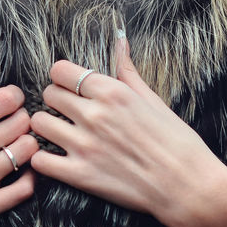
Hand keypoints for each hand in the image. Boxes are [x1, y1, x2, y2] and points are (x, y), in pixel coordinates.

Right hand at [0, 85, 38, 226]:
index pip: (4, 101)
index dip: (14, 97)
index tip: (13, 101)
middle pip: (19, 124)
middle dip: (21, 119)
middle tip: (16, 123)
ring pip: (25, 151)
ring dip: (26, 144)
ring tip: (18, 145)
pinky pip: (23, 189)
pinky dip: (30, 176)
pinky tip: (23, 171)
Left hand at [29, 37, 226, 226]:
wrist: (188, 185)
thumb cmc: (176, 140)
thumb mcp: (152, 99)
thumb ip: (127, 70)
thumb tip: (119, 41)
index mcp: (112, 92)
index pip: (60, 71)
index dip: (62, 78)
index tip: (70, 87)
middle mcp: (94, 114)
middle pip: (48, 94)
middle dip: (55, 101)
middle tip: (67, 112)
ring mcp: (85, 145)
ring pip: (38, 124)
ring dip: (46, 127)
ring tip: (59, 133)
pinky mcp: (80, 175)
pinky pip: (39, 161)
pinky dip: (42, 159)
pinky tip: (56, 159)